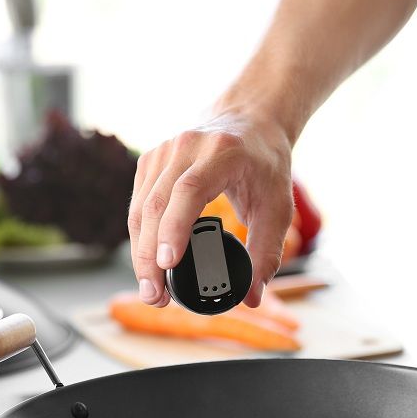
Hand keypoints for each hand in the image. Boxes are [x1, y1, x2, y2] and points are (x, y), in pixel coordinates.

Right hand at [128, 111, 293, 307]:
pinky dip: (140, 236)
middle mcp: (186, 146)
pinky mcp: (150, 160)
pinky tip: (148, 264)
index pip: (189, 191)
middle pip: (156, 204)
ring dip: (140, 252)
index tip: (167, 264)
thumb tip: (252, 298)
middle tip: (156, 297)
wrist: (250, 119)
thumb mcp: (278, 206)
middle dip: (149, 256)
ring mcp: (163, 151)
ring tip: (151, 290)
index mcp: (222, 152)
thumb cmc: (265, 163)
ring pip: (140, 208)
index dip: (174, 228)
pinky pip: (138, 203)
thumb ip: (267, 252)